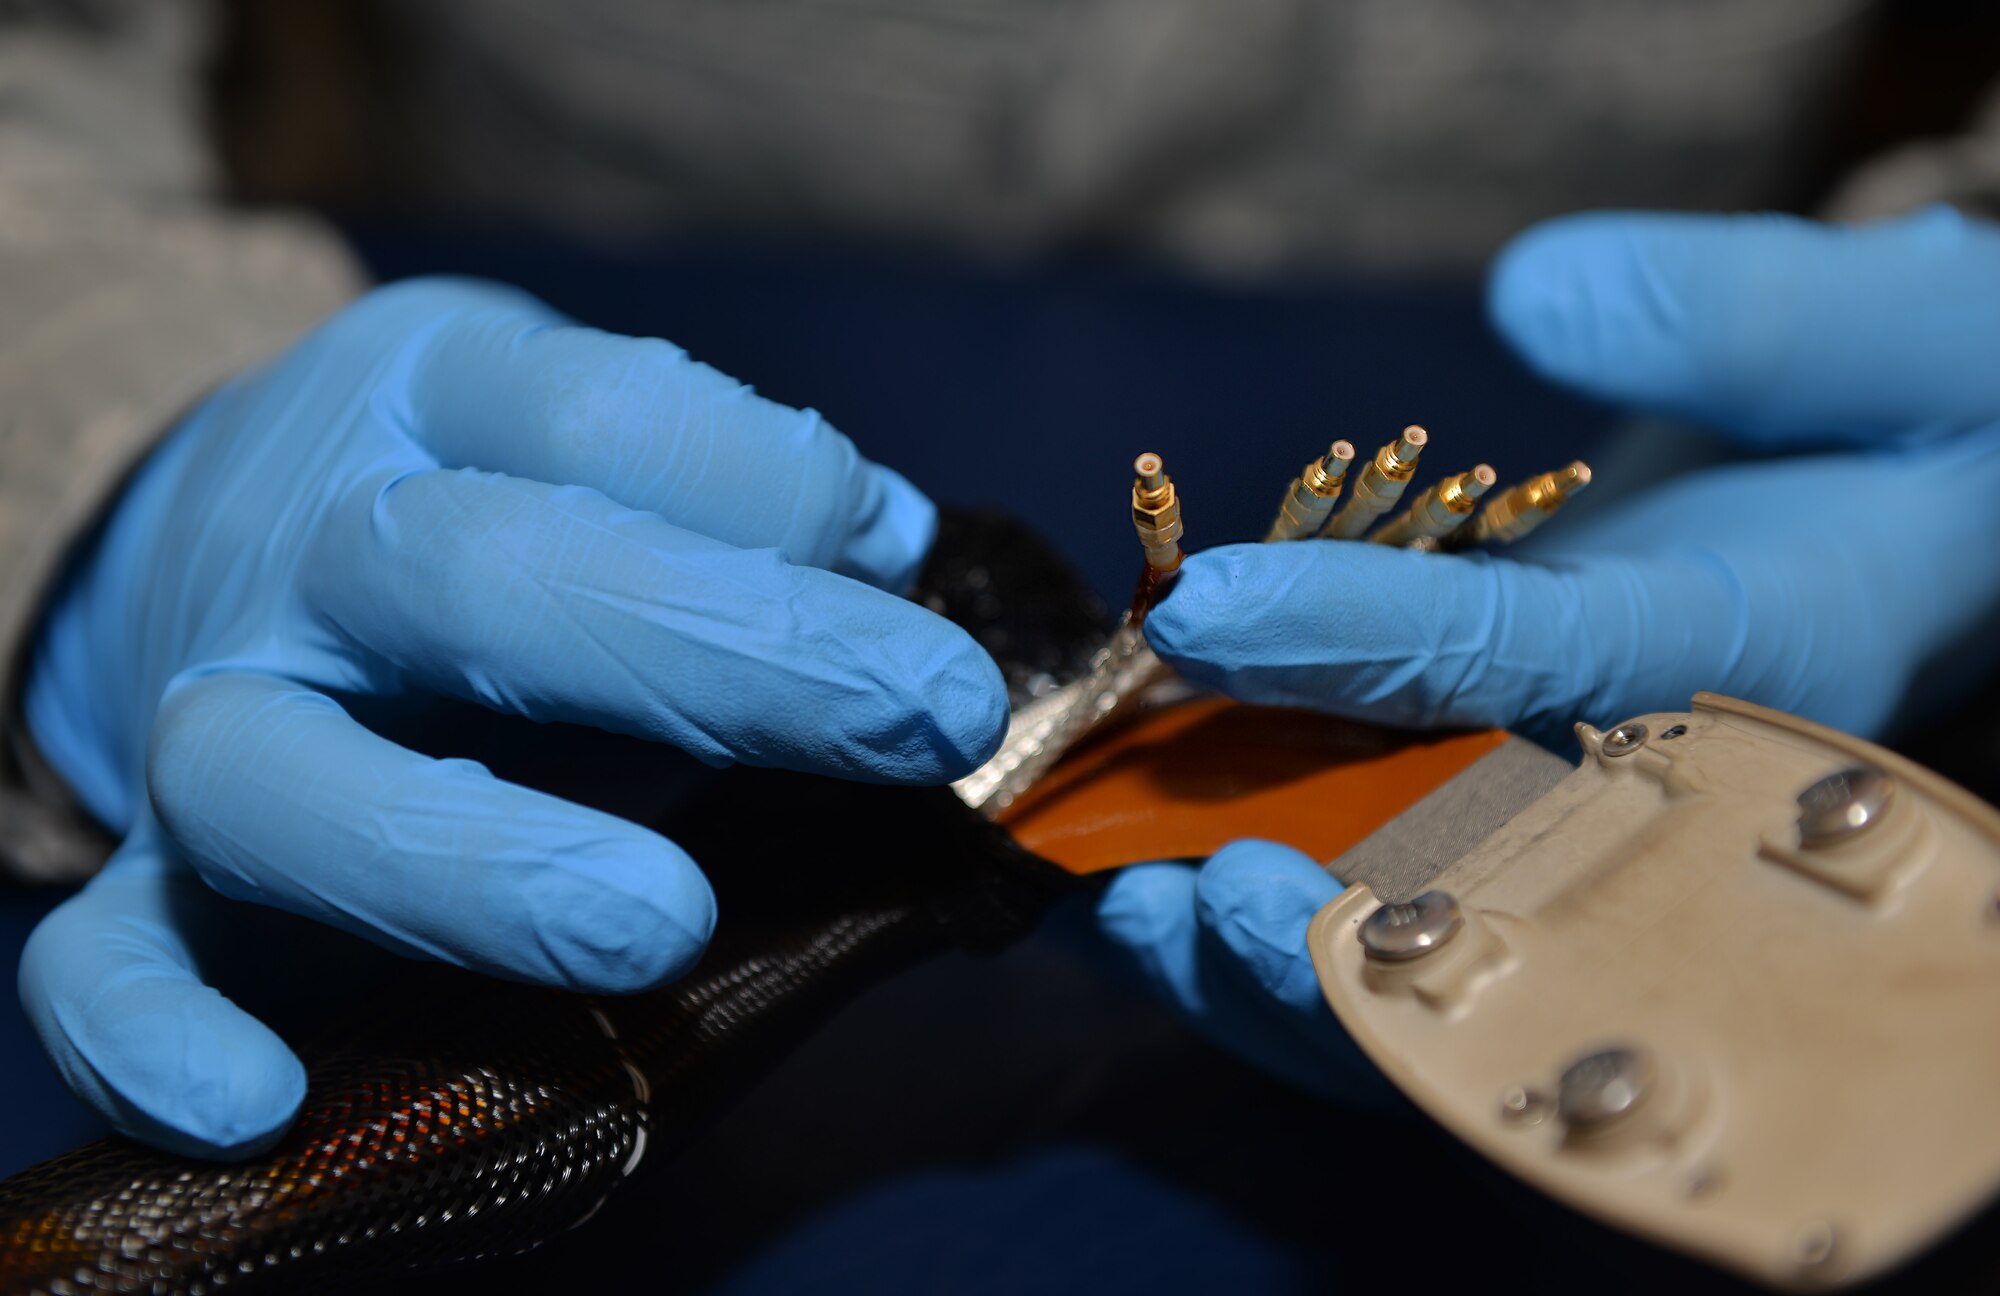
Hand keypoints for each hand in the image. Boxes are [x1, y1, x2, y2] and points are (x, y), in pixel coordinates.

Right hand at [19, 278, 1007, 1156]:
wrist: (237, 530)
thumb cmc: (490, 499)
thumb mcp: (597, 435)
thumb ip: (738, 488)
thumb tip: (891, 544)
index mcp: (441, 398)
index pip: (597, 418)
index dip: (766, 485)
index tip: (906, 561)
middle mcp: (317, 547)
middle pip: (476, 581)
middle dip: (716, 653)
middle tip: (926, 715)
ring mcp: (222, 710)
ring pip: (278, 779)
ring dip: (471, 861)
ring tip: (660, 924)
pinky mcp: (157, 873)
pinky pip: (101, 958)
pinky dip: (149, 1036)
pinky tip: (254, 1100)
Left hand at [1099, 207, 1999, 1089]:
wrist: (1944, 492)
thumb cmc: (1948, 413)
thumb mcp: (1913, 346)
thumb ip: (1762, 321)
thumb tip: (1542, 296)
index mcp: (1756, 668)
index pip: (1537, 668)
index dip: (1365, 642)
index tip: (1203, 609)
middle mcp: (1661, 777)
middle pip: (1476, 892)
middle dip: (1306, 925)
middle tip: (1151, 888)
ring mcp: (1584, 806)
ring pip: (1424, 938)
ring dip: (1262, 949)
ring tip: (1118, 907)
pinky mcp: (1521, 797)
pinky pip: (1395, 892)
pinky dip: (1276, 898)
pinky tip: (1153, 867)